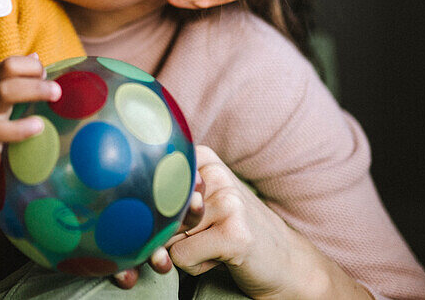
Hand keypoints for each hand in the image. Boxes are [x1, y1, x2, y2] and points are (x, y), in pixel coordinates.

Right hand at [0, 54, 60, 171]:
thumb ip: (10, 70)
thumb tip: (38, 57)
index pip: (9, 67)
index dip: (29, 67)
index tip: (44, 72)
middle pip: (4, 92)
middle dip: (32, 90)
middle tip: (56, 92)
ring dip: (15, 129)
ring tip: (39, 127)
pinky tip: (2, 158)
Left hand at [148, 145, 370, 299]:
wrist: (286, 262)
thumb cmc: (228, 232)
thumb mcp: (197, 206)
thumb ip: (165, 205)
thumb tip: (137, 232)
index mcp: (201, 158)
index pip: (148, 184)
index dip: (154, 211)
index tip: (181, 216)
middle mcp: (214, 175)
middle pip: (155, 214)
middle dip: (169, 235)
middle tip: (203, 235)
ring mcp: (228, 202)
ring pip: (166, 238)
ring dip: (184, 252)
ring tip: (214, 245)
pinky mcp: (235, 234)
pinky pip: (181, 258)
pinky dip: (195, 267)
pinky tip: (222, 257)